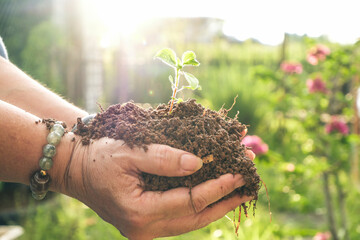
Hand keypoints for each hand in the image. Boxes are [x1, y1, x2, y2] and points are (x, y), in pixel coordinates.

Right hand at [61, 137, 254, 239]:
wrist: (75, 168)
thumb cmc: (98, 157)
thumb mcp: (130, 152)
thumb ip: (164, 159)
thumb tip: (198, 164)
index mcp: (139, 213)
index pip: (189, 202)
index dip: (216, 187)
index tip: (238, 173)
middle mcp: (144, 229)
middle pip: (195, 218)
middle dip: (224, 201)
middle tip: (249, 186)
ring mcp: (145, 229)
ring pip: (190, 222)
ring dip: (215, 206)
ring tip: (238, 192)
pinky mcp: (146, 223)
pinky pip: (180, 218)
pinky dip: (198, 206)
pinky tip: (213, 196)